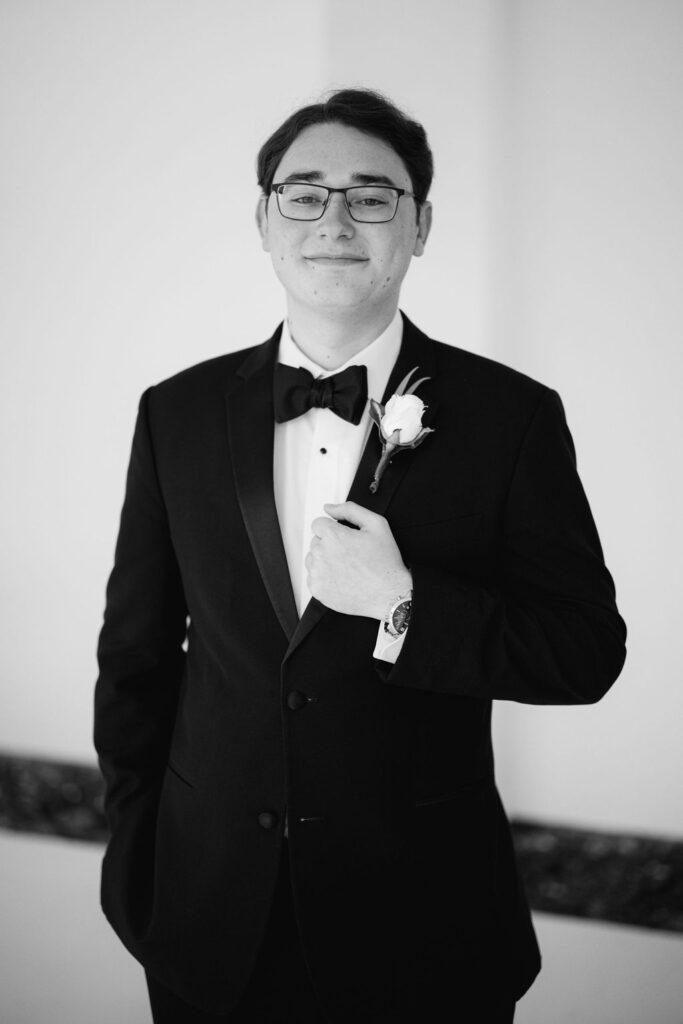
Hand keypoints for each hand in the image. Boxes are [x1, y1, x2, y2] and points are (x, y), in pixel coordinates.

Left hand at [305, 501, 411, 618]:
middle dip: (330, 545)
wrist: (389, 594)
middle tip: (351, 555)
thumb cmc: (385, 561)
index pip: (318, 524)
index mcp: (333, 536)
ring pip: (312, 559)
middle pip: (315, 541)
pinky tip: (343, 580)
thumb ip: (350, 510)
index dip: (333, 530)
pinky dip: (325, 578)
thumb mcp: (376, 525)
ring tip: (347, 568)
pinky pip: (313, 578)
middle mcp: (321, 554)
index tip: (346, 540)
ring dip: (325, 561)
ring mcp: (318, 574)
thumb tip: (328, 508)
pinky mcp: (318, 590)